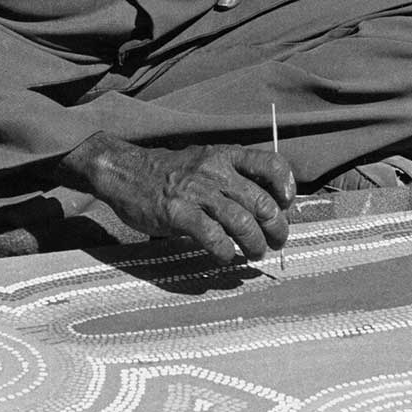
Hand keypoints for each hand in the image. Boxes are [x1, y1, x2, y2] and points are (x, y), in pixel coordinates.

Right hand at [58, 132, 293, 263]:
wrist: (125, 172)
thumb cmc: (169, 172)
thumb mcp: (204, 161)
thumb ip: (231, 176)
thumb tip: (266, 205)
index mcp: (225, 155)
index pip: (270, 163)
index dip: (286, 187)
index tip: (286, 206)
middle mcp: (215, 170)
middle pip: (261, 202)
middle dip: (276, 228)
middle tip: (276, 242)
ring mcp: (195, 191)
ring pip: (241, 222)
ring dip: (254, 244)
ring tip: (254, 253)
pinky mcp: (177, 213)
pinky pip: (213, 237)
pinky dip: (225, 251)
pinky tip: (225, 256)